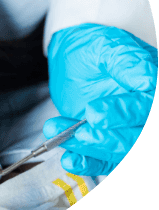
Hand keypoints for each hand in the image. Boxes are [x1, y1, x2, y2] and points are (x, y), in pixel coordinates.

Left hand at [44, 24, 156, 175]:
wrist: (73, 57)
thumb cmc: (92, 48)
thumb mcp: (106, 45)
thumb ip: (126, 61)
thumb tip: (147, 79)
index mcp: (154, 82)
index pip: (148, 106)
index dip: (124, 113)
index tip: (93, 113)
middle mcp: (146, 109)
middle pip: (138, 137)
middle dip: (107, 138)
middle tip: (78, 132)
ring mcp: (130, 128)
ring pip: (122, 152)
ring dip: (91, 149)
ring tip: (60, 136)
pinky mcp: (111, 141)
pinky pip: (107, 162)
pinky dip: (88, 164)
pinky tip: (70, 160)